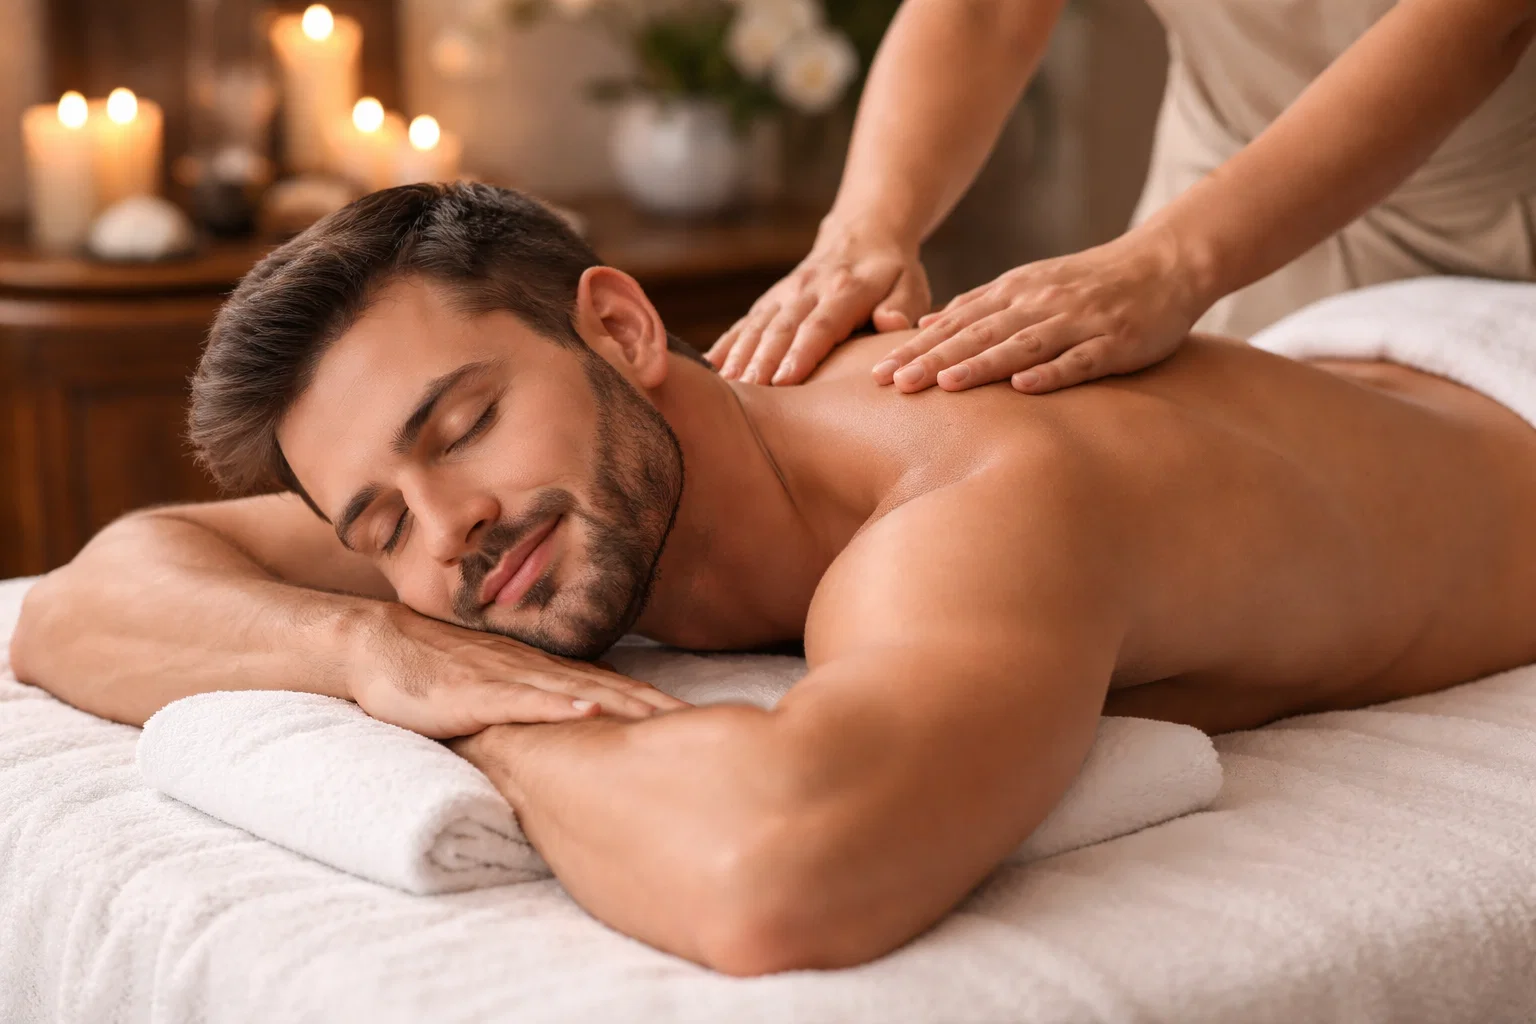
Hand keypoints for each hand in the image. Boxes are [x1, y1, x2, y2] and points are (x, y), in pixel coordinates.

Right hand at [348, 602, 687, 738]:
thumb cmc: (435, 673)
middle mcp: (535, 671)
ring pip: (576, 693)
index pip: (614, 690)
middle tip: (709, 728)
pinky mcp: (473, 694)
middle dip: (658, 709)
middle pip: (610, 690)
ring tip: (667, 721)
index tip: (703, 723)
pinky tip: (588, 710)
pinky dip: (557, 706)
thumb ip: (536, 705)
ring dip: (624, 705)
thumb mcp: (496, 690)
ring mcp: (506, 679)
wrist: (378, 645)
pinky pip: (521, 700)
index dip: (657, 705)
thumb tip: (578, 724)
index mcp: (544, 673)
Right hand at [707, 222, 930, 385]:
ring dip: (740, 355)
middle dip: (762, 361)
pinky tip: (707, 367)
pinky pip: (745, 323)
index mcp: (846, 289)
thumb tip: (888, 322)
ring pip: (758, 325)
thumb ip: (903, 305)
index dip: (801, 352)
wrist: (862, 232)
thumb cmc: (892, 271)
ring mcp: (785, 294)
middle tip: (747, 393)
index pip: (821, 324)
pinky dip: (726, 344)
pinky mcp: (771, 300)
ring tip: (725, 386)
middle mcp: (809, 289)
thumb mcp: (910, 283)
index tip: (784, 380)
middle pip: (782, 328)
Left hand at [873, 230, 1209, 394]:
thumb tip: (924, 327)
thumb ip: (979, 306)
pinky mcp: (1114, 342)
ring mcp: (1077, 323)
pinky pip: (1080, 360)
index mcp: (1015, 293)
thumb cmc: (1091, 282)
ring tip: (944, 384)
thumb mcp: (1029, 285)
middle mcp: (1039, 304)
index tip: (874, 372)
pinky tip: (1024, 388)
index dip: (914, 348)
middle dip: (932, 359)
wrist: (1165, 262)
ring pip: (1021, 345)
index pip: (954, 324)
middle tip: (891, 383)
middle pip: (977, 334)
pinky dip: (1052, 373)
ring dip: (981, 364)